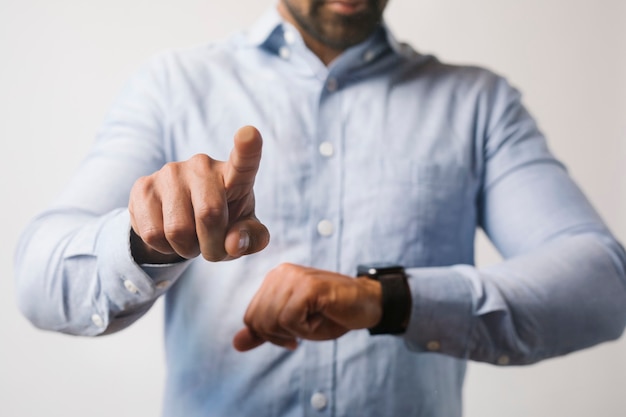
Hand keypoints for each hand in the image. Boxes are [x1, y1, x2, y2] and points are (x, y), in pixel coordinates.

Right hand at [128, 125, 269, 263]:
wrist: (181, 221)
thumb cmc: (222, 222)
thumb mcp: (244, 231)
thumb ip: (252, 238)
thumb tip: (233, 244)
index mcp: (234, 175)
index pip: (243, 160)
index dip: (248, 147)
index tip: (250, 134)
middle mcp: (202, 166)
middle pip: (210, 215)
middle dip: (212, 246)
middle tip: (211, 248)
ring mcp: (170, 172)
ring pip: (177, 230)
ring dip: (186, 249)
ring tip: (190, 239)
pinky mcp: (143, 186)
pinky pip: (153, 234)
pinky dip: (164, 248)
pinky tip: (169, 237)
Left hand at [232, 263, 381, 351]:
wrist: (367, 303)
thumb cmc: (332, 314)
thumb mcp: (294, 326)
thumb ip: (265, 332)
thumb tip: (236, 344)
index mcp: (274, 279)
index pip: (251, 316)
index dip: (270, 334)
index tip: (293, 334)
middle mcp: (280, 273)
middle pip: (258, 320)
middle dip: (281, 335)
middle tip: (306, 329)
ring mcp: (294, 277)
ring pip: (272, 320)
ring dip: (296, 331)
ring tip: (316, 319)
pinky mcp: (308, 286)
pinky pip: (290, 319)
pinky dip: (306, 329)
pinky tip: (321, 317)